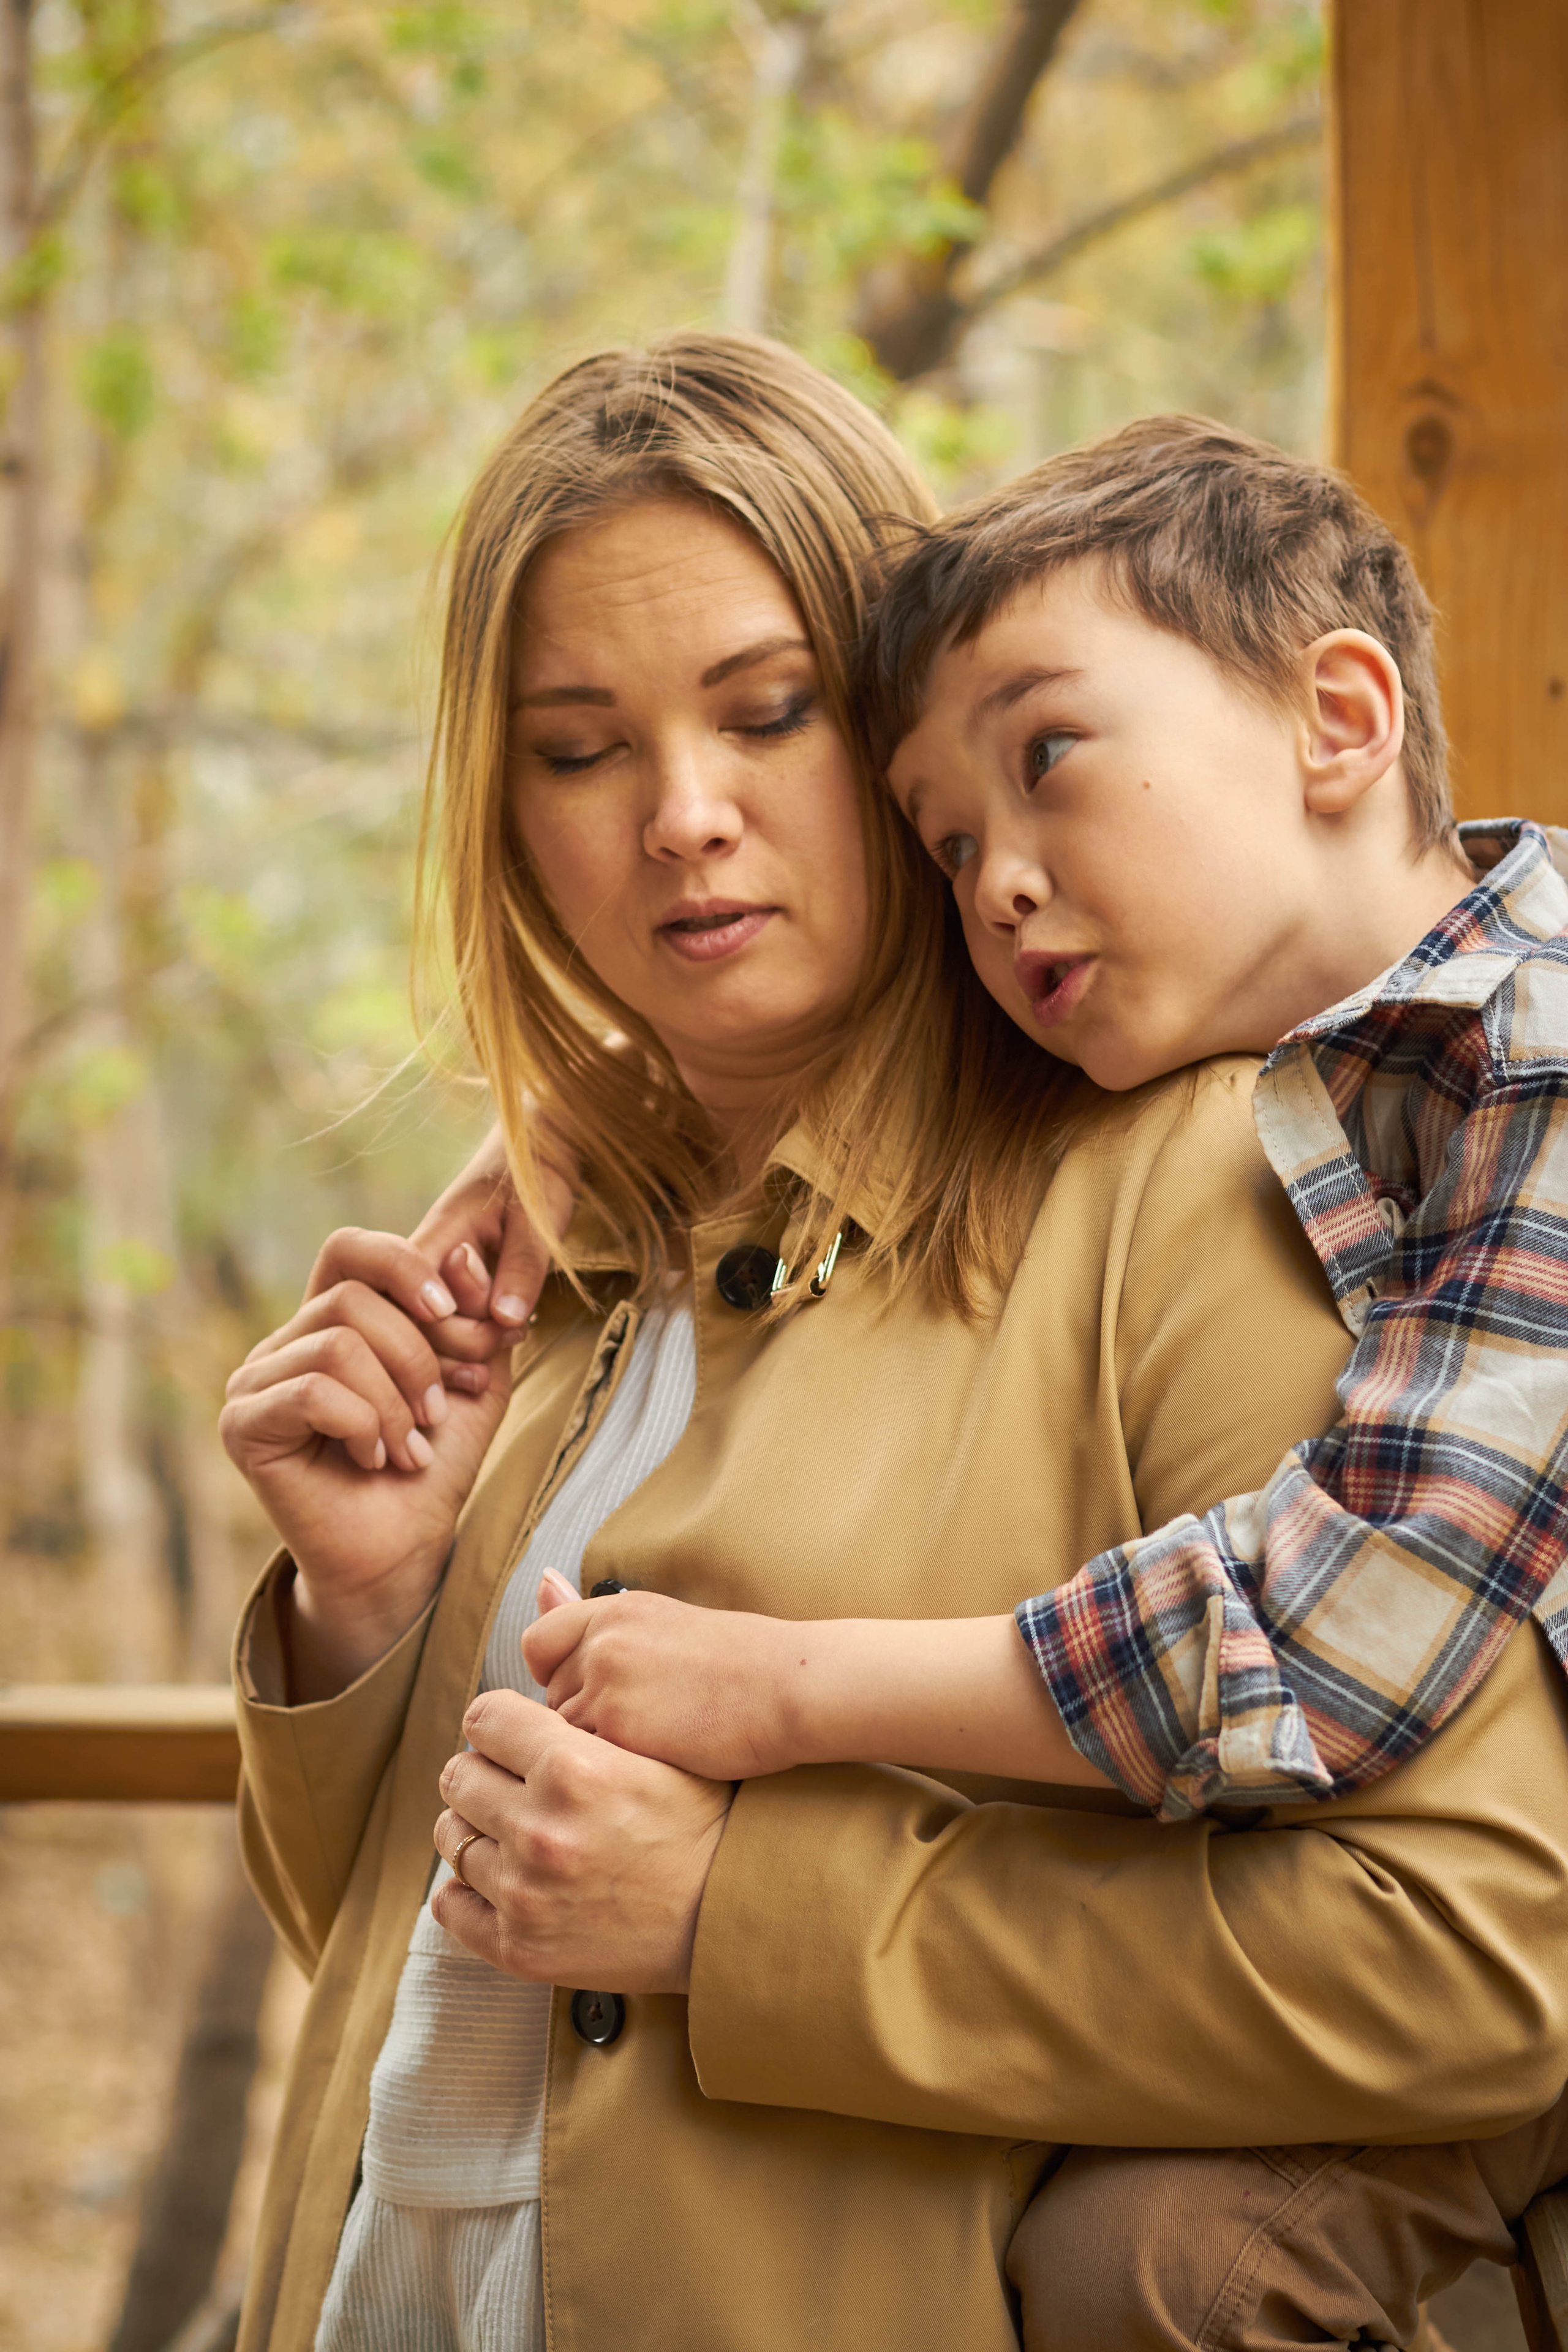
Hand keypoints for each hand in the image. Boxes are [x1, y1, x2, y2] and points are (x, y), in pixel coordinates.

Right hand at [220, 1227, 513, 1694]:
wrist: (404, 1550)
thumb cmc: (432, 1464)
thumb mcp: (473, 1380)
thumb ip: (474, 1318)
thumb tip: (466, 1252)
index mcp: (330, 1320)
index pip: (350, 1250)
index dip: (407, 1269)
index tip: (457, 1318)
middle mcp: (283, 1343)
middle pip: (352, 1298)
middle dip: (417, 1354)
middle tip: (439, 1411)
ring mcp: (254, 1382)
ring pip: (337, 1344)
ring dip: (395, 1401)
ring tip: (410, 1446)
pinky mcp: (243, 1425)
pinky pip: (312, 1392)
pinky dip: (362, 1425)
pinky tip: (373, 1459)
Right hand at [410, 1122, 576, 1337]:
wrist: (531, 1153)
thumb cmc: (534, 1179)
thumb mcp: (537, 1220)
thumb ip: (521, 1267)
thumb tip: (505, 1318)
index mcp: (438, 1235)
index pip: (410, 1294)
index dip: (445, 1325)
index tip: (496, 1324)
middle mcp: (422, 1261)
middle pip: (416, 1324)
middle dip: (466, 1341)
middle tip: (515, 1332)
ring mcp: (429, 1279)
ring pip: (429, 1333)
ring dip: (470, 1347)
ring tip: (515, 1333)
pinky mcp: (444, 1292)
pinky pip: (444, 1329)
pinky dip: (472, 1343)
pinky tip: (505, 1338)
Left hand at [431, 1690, 732, 1994]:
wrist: (730, 1913)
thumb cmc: (701, 1824)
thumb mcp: (655, 1750)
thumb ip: (587, 1718)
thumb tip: (535, 1669)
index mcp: (573, 1767)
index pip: (483, 1718)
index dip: (498, 1721)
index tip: (510, 1735)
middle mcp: (540, 1828)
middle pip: (459, 1776)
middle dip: (483, 1772)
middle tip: (511, 1783)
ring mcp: (525, 1893)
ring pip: (453, 1837)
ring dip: (475, 1828)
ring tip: (510, 1830)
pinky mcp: (520, 1947)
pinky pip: (451, 1906)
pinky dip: (465, 1890)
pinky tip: (496, 1878)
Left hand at [521, 1572, 798, 1778]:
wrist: (789, 1686)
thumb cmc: (746, 1663)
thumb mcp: (671, 1626)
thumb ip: (614, 1630)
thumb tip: (543, 1584)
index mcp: (616, 1609)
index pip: (540, 1642)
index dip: (552, 1675)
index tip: (580, 1695)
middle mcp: (602, 1639)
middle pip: (550, 1694)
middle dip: (575, 1718)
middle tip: (627, 1733)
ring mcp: (605, 1683)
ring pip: (561, 1732)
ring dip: (588, 1749)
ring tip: (640, 1753)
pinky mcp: (616, 1728)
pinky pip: (582, 1759)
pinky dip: (603, 1770)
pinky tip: (642, 1769)